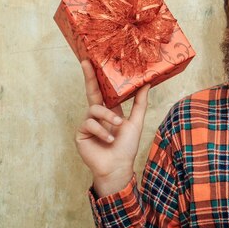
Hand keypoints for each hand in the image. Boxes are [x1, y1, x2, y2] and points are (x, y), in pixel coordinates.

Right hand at [74, 60, 149, 196]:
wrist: (118, 166)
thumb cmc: (127, 146)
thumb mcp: (136, 122)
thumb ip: (140, 104)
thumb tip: (147, 84)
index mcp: (110, 110)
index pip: (103, 90)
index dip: (98, 76)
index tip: (93, 60)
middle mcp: (97, 115)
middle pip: (91, 91)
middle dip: (89, 77)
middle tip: (86, 62)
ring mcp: (88, 123)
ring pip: (94, 109)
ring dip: (108, 117)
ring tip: (117, 126)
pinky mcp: (81, 133)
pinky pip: (89, 123)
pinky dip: (102, 130)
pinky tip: (109, 139)